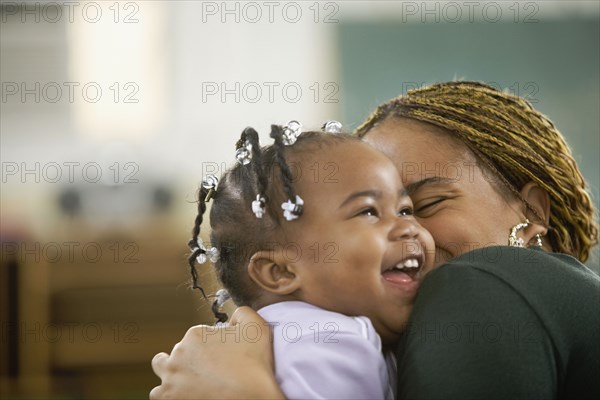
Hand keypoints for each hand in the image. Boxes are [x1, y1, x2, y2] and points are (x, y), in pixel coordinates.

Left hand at [149, 306, 283, 398]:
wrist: (253, 396)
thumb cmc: (255, 365)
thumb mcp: (256, 327)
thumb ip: (241, 313)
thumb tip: (232, 318)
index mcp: (195, 335)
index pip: (196, 336)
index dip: (209, 346)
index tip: (221, 356)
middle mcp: (178, 354)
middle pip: (178, 352)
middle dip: (191, 358)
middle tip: (209, 370)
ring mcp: (171, 378)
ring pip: (162, 371)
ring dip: (173, 374)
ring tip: (190, 381)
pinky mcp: (168, 398)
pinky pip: (158, 394)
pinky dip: (169, 393)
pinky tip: (184, 393)